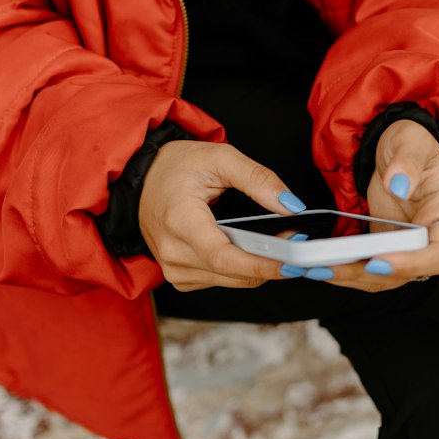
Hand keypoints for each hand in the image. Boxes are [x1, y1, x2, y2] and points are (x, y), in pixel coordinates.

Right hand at [138, 139, 308, 290]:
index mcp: (179, 221)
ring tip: (278, 243)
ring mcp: (174, 268)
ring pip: (231, 281)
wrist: (142, 179)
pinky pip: (221, 281)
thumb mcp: (220, 157)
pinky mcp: (180, 277)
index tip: (291, 263)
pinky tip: (249, 251)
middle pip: (232, 273)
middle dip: (270, 262)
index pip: (223, 256)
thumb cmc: (176, 167)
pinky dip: (241, 270)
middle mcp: (172, 252)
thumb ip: (258, 179)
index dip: (260, 264)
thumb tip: (291, 205)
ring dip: (258, 267)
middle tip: (295, 243)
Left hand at [301, 119, 438, 292]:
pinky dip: (345, 269)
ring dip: (351, 277)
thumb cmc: (412, 143)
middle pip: (408, 273)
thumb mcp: (411, 141)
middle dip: (369, 274)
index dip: (412, 264)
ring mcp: (409, 245)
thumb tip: (399, 185)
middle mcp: (433, 237)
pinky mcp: (387, 247)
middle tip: (331, 267)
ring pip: (386, 276)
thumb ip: (407, 162)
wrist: (397, 149)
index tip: (378, 261)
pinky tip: (319, 265)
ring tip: (315, 269)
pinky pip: (369, 267)